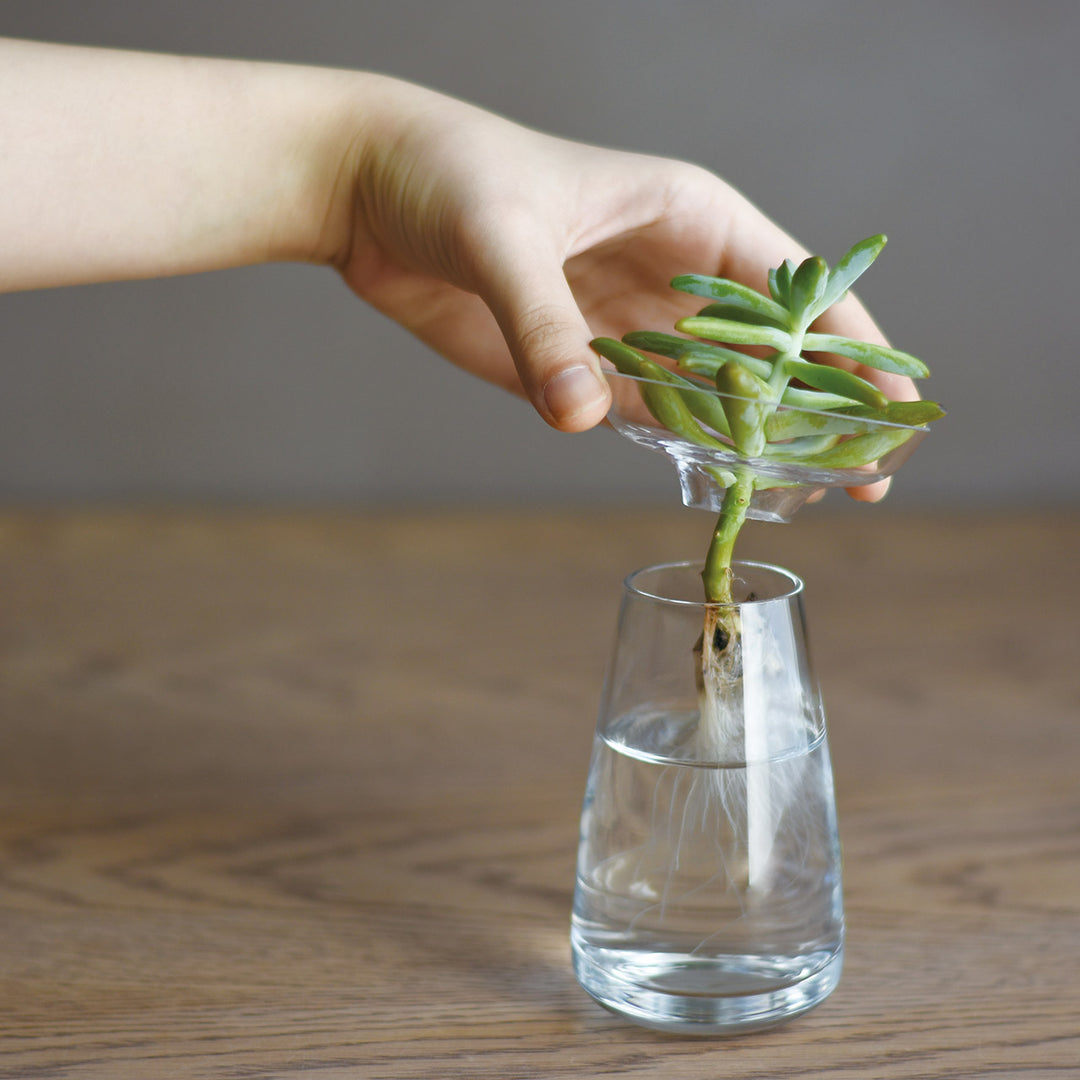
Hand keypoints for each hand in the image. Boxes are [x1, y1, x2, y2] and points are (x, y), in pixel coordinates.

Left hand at [322, 78, 913, 496]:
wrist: (370, 192)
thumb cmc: (448, 177)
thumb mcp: (503, 236)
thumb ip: (544, 324)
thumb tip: (581, 416)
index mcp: (688, 217)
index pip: (797, 290)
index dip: (853, 350)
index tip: (896, 410)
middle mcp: (671, 274)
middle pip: (769, 353)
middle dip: (818, 415)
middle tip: (863, 484)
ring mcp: (627, 322)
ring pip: (715, 390)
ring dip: (756, 442)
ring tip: (804, 499)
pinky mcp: (579, 361)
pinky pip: (648, 412)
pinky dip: (682, 447)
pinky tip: (714, 483)